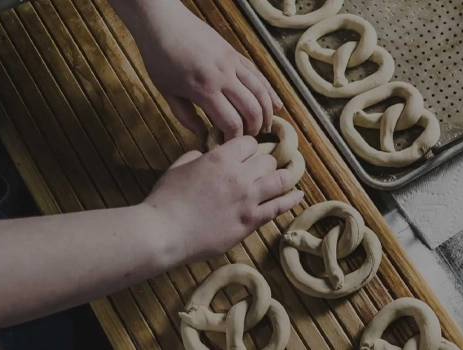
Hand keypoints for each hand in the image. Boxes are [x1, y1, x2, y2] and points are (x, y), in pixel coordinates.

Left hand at [114, 1, 282, 140]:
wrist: (163, 23)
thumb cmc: (160, 59)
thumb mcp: (167, 93)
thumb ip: (186, 118)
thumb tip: (202, 136)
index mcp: (204, 90)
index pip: (231, 122)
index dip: (235, 139)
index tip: (231, 147)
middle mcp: (223, 77)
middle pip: (251, 109)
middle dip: (254, 129)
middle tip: (250, 140)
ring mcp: (232, 64)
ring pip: (261, 92)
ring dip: (267, 113)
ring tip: (267, 127)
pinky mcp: (235, 55)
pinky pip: (258, 75)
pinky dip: (269, 91)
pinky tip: (276, 104)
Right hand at [144, 137, 303, 262]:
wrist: (164, 232)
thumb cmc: (166, 200)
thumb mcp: (179, 167)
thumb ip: (197, 157)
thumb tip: (205, 155)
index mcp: (220, 158)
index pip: (249, 142)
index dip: (249, 146)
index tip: (248, 152)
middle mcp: (239, 175)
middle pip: (267, 160)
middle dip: (265, 162)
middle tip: (263, 168)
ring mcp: (247, 199)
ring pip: (279, 180)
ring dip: (282, 177)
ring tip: (286, 177)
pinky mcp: (250, 222)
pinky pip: (279, 207)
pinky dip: (291, 199)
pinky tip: (298, 195)